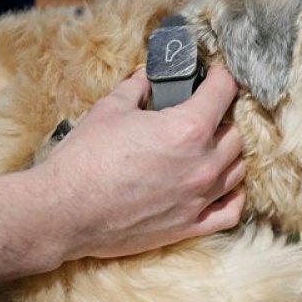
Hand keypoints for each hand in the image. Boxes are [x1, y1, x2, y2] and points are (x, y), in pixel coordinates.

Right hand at [38, 65, 245, 261]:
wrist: (63, 210)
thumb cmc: (84, 158)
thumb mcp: (110, 109)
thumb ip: (138, 87)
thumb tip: (148, 75)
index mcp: (187, 128)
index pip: (224, 91)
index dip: (221, 77)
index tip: (216, 76)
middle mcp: (202, 164)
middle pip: (236, 134)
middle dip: (222, 120)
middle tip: (203, 116)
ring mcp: (199, 198)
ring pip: (238, 169)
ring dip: (228, 155)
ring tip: (209, 149)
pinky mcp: (190, 226)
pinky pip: (231, 211)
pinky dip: (232, 196)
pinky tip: (220, 185)